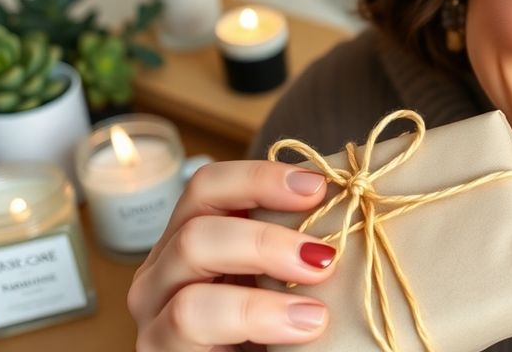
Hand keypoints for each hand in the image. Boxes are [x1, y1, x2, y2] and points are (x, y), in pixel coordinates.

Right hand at [127, 161, 334, 350]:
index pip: (209, 187)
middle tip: (323, 260)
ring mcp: (156, 314)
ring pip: (189, 272)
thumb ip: (298, 247)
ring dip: (260, 286)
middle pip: (197, 222)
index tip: (318, 187)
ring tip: (315, 313)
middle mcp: (165, 271)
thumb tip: (355, 199)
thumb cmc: (272, 335)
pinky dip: (253, 319)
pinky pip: (190, 322)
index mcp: (196, 238)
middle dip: (267, 236)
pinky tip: (300, 328)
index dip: (260, 177)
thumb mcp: (282, 281)